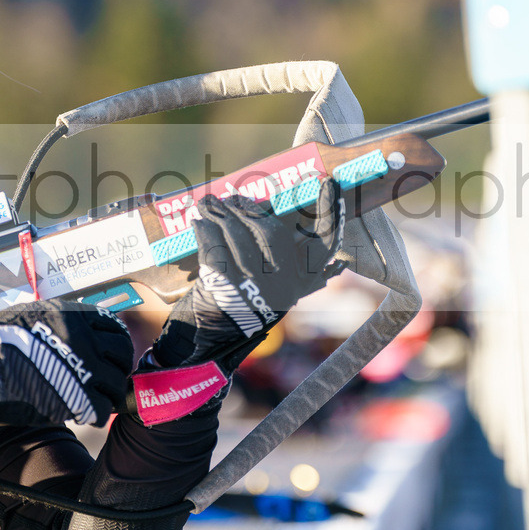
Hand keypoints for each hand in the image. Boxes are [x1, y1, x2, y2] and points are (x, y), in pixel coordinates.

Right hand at [0, 299, 132, 427]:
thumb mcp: (28, 314)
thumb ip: (54, 319)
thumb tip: (63, 324)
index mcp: (74, 316)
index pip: (114, 327)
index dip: (114, 343)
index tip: (109, 354)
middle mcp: (85, 339)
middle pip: (123, 354)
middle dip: (118, 366)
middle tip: (106, 378)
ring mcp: (83, 369)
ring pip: (116, 384)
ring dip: (108, 393)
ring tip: (95, 399)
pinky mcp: (75, 399)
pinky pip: (103, 409)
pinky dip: (97, 414)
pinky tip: (85, 414)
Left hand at [151, 178, 344, 371]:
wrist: (209, 345)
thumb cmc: (240, 306)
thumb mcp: (271, 288)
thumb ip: (280, 259)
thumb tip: (267, 210)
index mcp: (301, 284)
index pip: (326, 244)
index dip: (331, 213)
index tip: (327, 185)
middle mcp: (283, 287)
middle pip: (273, 232)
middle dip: (250, 209)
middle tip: (233, 198)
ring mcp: (255, 289)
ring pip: (239, 237)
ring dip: (221, 214)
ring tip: (209, 203)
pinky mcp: (226, 290)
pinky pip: (215, 248)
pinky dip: (204, 231)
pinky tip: (198, 221)